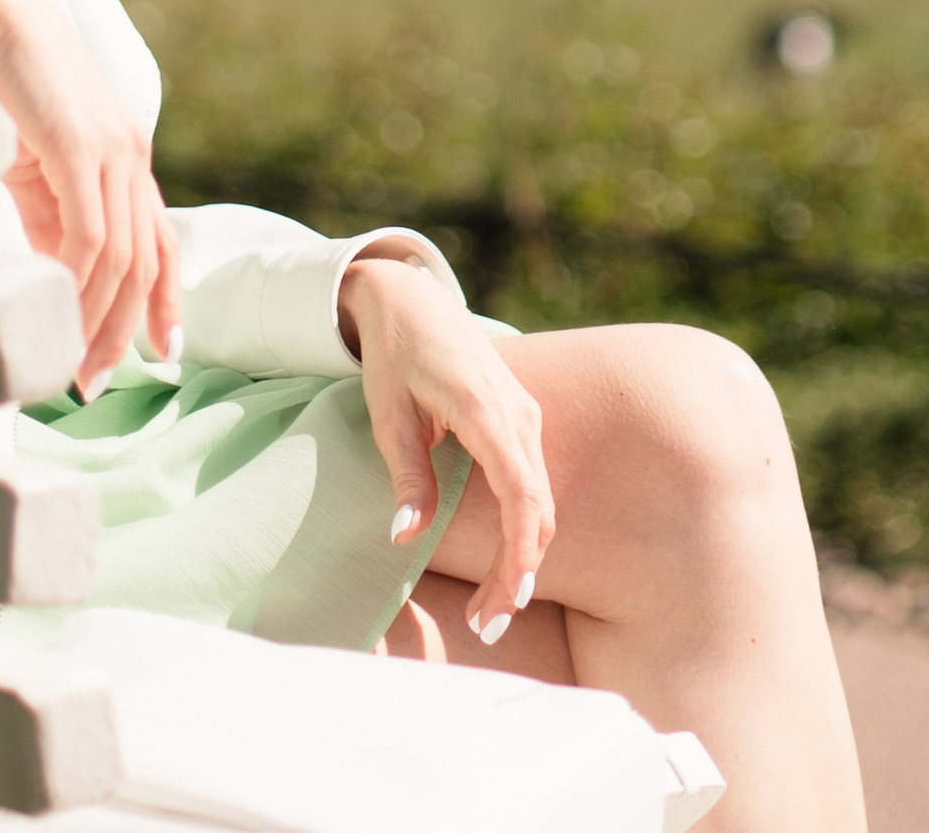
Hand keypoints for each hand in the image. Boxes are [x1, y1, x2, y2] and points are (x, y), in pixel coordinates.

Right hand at [0, 0, 177, 390]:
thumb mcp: (30, 162)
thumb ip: (48, 212)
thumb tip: (52, 274)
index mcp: (124, 152)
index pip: (157, 237)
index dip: (163, 297)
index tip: (157, 351)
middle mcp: (131, 151)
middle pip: (146, 258)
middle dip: (127, 327)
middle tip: (94, 380)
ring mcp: (111, 149)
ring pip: (122, 257)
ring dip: (98, 319)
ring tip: (71, 366)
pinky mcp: (81, 149)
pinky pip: (91, 235)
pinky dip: (79, 284)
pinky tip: (59, 315)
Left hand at [340, 252, 552, 646]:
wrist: (410, 301)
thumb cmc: (395, 356)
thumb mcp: (389, 415)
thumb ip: (407, 475)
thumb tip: (406, 537)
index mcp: (485, 408)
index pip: (520, 492)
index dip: (518, 551)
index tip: (509, 600)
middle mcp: (518, 413)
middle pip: (537, 508)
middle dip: (518, 572)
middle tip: (488, 627)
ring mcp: (525, 415)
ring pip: (540, 501)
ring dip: (522, 556)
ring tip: (491, 608)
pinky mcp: (521, 420)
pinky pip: (533, 484)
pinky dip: (524, 530)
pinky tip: (503, 563)